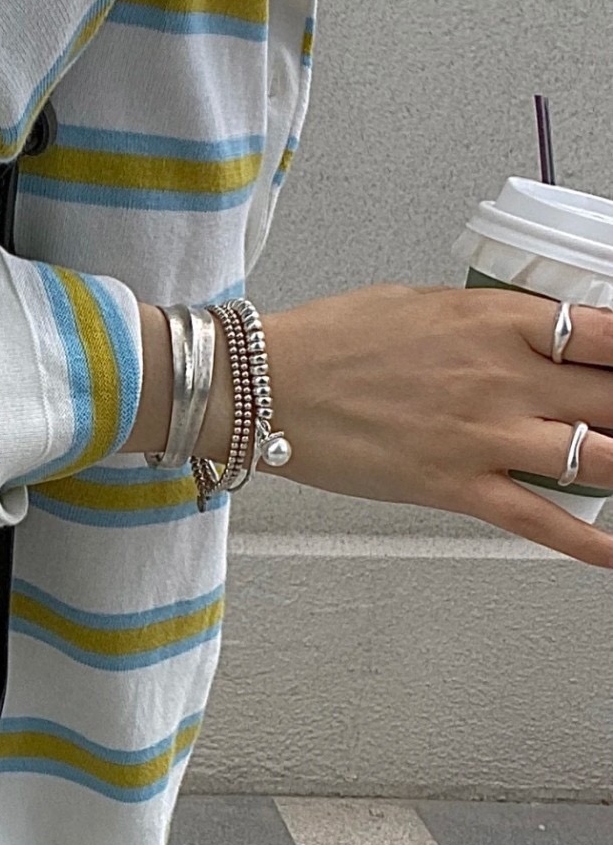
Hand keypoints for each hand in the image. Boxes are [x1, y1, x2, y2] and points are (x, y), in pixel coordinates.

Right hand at [257, 283, 612, 568]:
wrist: (266, 384)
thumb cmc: (329, 341)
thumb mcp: (419, 302)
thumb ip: (483, 321)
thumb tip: (526, 335)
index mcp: (492, 320)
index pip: (605, 332)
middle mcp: (500, 377)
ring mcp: (482, 436)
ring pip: (599, 458)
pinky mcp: (455, 486)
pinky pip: (543, 521)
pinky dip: (591, 541)